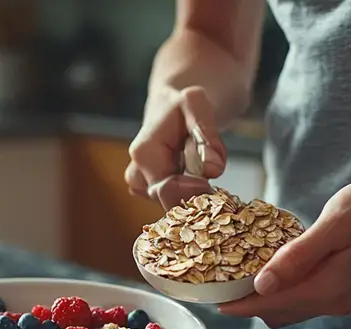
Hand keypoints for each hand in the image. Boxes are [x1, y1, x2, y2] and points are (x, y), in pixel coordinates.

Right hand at [125, 86, 227, 208]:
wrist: (169, 107)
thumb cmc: (181, 103)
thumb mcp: (198, 104)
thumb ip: (207, 135)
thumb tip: (211, 169)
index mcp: (144, 154)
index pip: (169, 190)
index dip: (196, 189)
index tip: (213, 177)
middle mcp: (137, 175)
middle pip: (172, 201)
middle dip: (196, 189)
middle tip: (211, 166)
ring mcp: (141, 187)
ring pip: (174, 204)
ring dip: (194, 189)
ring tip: (199, 162)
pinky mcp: (149, 194)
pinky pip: (174, 203)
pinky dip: (189, 192)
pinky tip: (192, 172)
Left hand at [218, 173, 350, 327]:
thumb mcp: (336, 223)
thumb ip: (298, 256)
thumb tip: (262, 286)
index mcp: (330, 289)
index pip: (271, 306)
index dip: (238, 304)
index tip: (209, 298)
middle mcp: (336, 302)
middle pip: (278, 313)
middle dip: (247, 302)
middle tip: (217, 281)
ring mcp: (343, 299)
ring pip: (291, 308)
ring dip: (265, 297)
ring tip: (238, 274)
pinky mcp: (347, 289)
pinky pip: (305, 298)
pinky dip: (284, 289)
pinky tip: (272, 269)